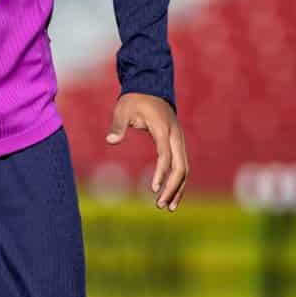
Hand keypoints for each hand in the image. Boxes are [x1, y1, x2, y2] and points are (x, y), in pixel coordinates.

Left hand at [106, 93, 188, 210]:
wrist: (150, 88)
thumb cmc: (134, 100)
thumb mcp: (123, 110)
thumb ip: (118, 125)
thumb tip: (110, 140)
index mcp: (164, 129)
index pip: (165, 154)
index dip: (161, 172)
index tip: (153, 189)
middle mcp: (176, 136)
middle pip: (181, 166)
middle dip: (172, 187)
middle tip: (160, 205)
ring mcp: (179, 140)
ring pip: (184, 168)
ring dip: (177, 188)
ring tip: (168, 208)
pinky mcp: (177, 144)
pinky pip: (181, 165)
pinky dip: (178, 181)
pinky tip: (171, 196)